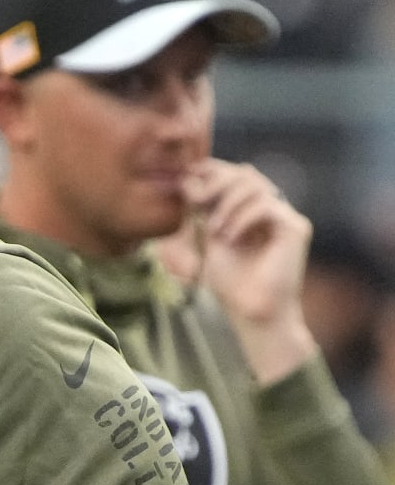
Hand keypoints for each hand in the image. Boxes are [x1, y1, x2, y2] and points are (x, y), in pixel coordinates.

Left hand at [179, 159, 317, 382]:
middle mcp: (274, 209)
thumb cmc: (231, 283)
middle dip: (217, 183)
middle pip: (247, 174)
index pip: (237, 175)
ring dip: (226, 205)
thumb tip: (188, 179)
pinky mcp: (296, 229)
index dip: (214, 171)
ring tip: (213, 230)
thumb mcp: (209, 238)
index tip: (188, 180)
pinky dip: (242, 218)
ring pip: (256, 187)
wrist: (251, 312)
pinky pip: (267, 206)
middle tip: (197, 202)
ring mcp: (286, 218)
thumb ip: (204, 209)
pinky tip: (229, 238)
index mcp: (254, 210)